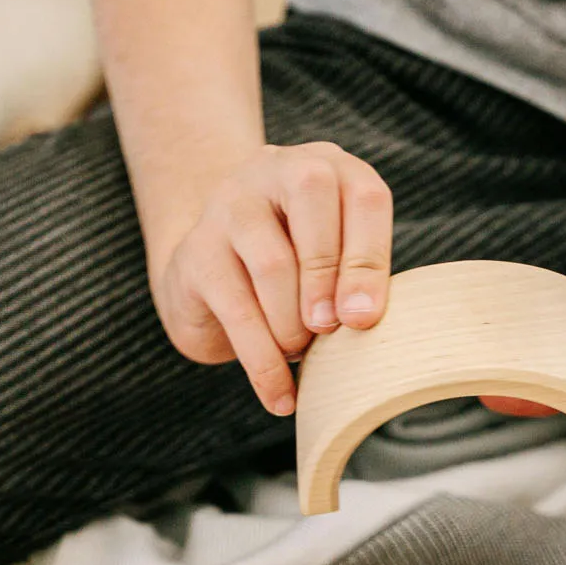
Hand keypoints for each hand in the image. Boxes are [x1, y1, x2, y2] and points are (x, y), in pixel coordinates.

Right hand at [152, 142, 393, 414]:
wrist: (206, 275)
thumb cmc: (291, 272)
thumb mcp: (331, 263)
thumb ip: (352, 279)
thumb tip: (363, 321)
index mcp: (327, 169)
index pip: (364, 197)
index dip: (369, 258)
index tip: (364, 319)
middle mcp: (277, 171)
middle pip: (313, 200)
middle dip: (327, 278)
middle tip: (329, 332)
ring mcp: (229, 205)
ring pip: (272, 261)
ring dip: (293, 324)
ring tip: (300, 353)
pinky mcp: (196, 251)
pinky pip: (236, 309)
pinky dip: (263, 362)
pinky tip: (279, 395)